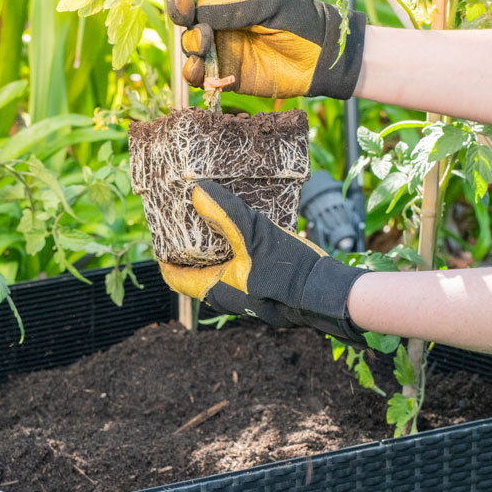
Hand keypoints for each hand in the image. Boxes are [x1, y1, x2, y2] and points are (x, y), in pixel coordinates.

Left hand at [159, 182, 368, 344]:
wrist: (327, 295)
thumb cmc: (289, 272)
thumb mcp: (254, 236)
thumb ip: (225, 214)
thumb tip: (196, 192)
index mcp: (216, 290)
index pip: (175, 277)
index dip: (165, 257)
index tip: (163, 235)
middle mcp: (229, 298)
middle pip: (198, 273)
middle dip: (192, 249)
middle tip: (193, 221)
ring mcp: (249, 298)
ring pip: (222, 272)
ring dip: (218, 251)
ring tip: (222, 222)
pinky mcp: (267, 293)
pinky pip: (243, 272)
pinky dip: (239, 255)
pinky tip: (252, 234)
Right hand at [161, 0, 365, 100]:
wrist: (323, 58)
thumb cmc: (303, 21)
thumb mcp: (273, 4)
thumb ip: (237, 8)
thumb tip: (199, 10)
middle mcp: (219, 19)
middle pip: (184, 13)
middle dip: (178, 9)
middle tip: (186, 11)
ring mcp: (221, 48)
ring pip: (188, 44)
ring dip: (189, 43)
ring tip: (203, 43)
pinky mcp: (227, 75)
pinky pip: (201, 76)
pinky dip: (195, 74)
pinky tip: (201, 70)